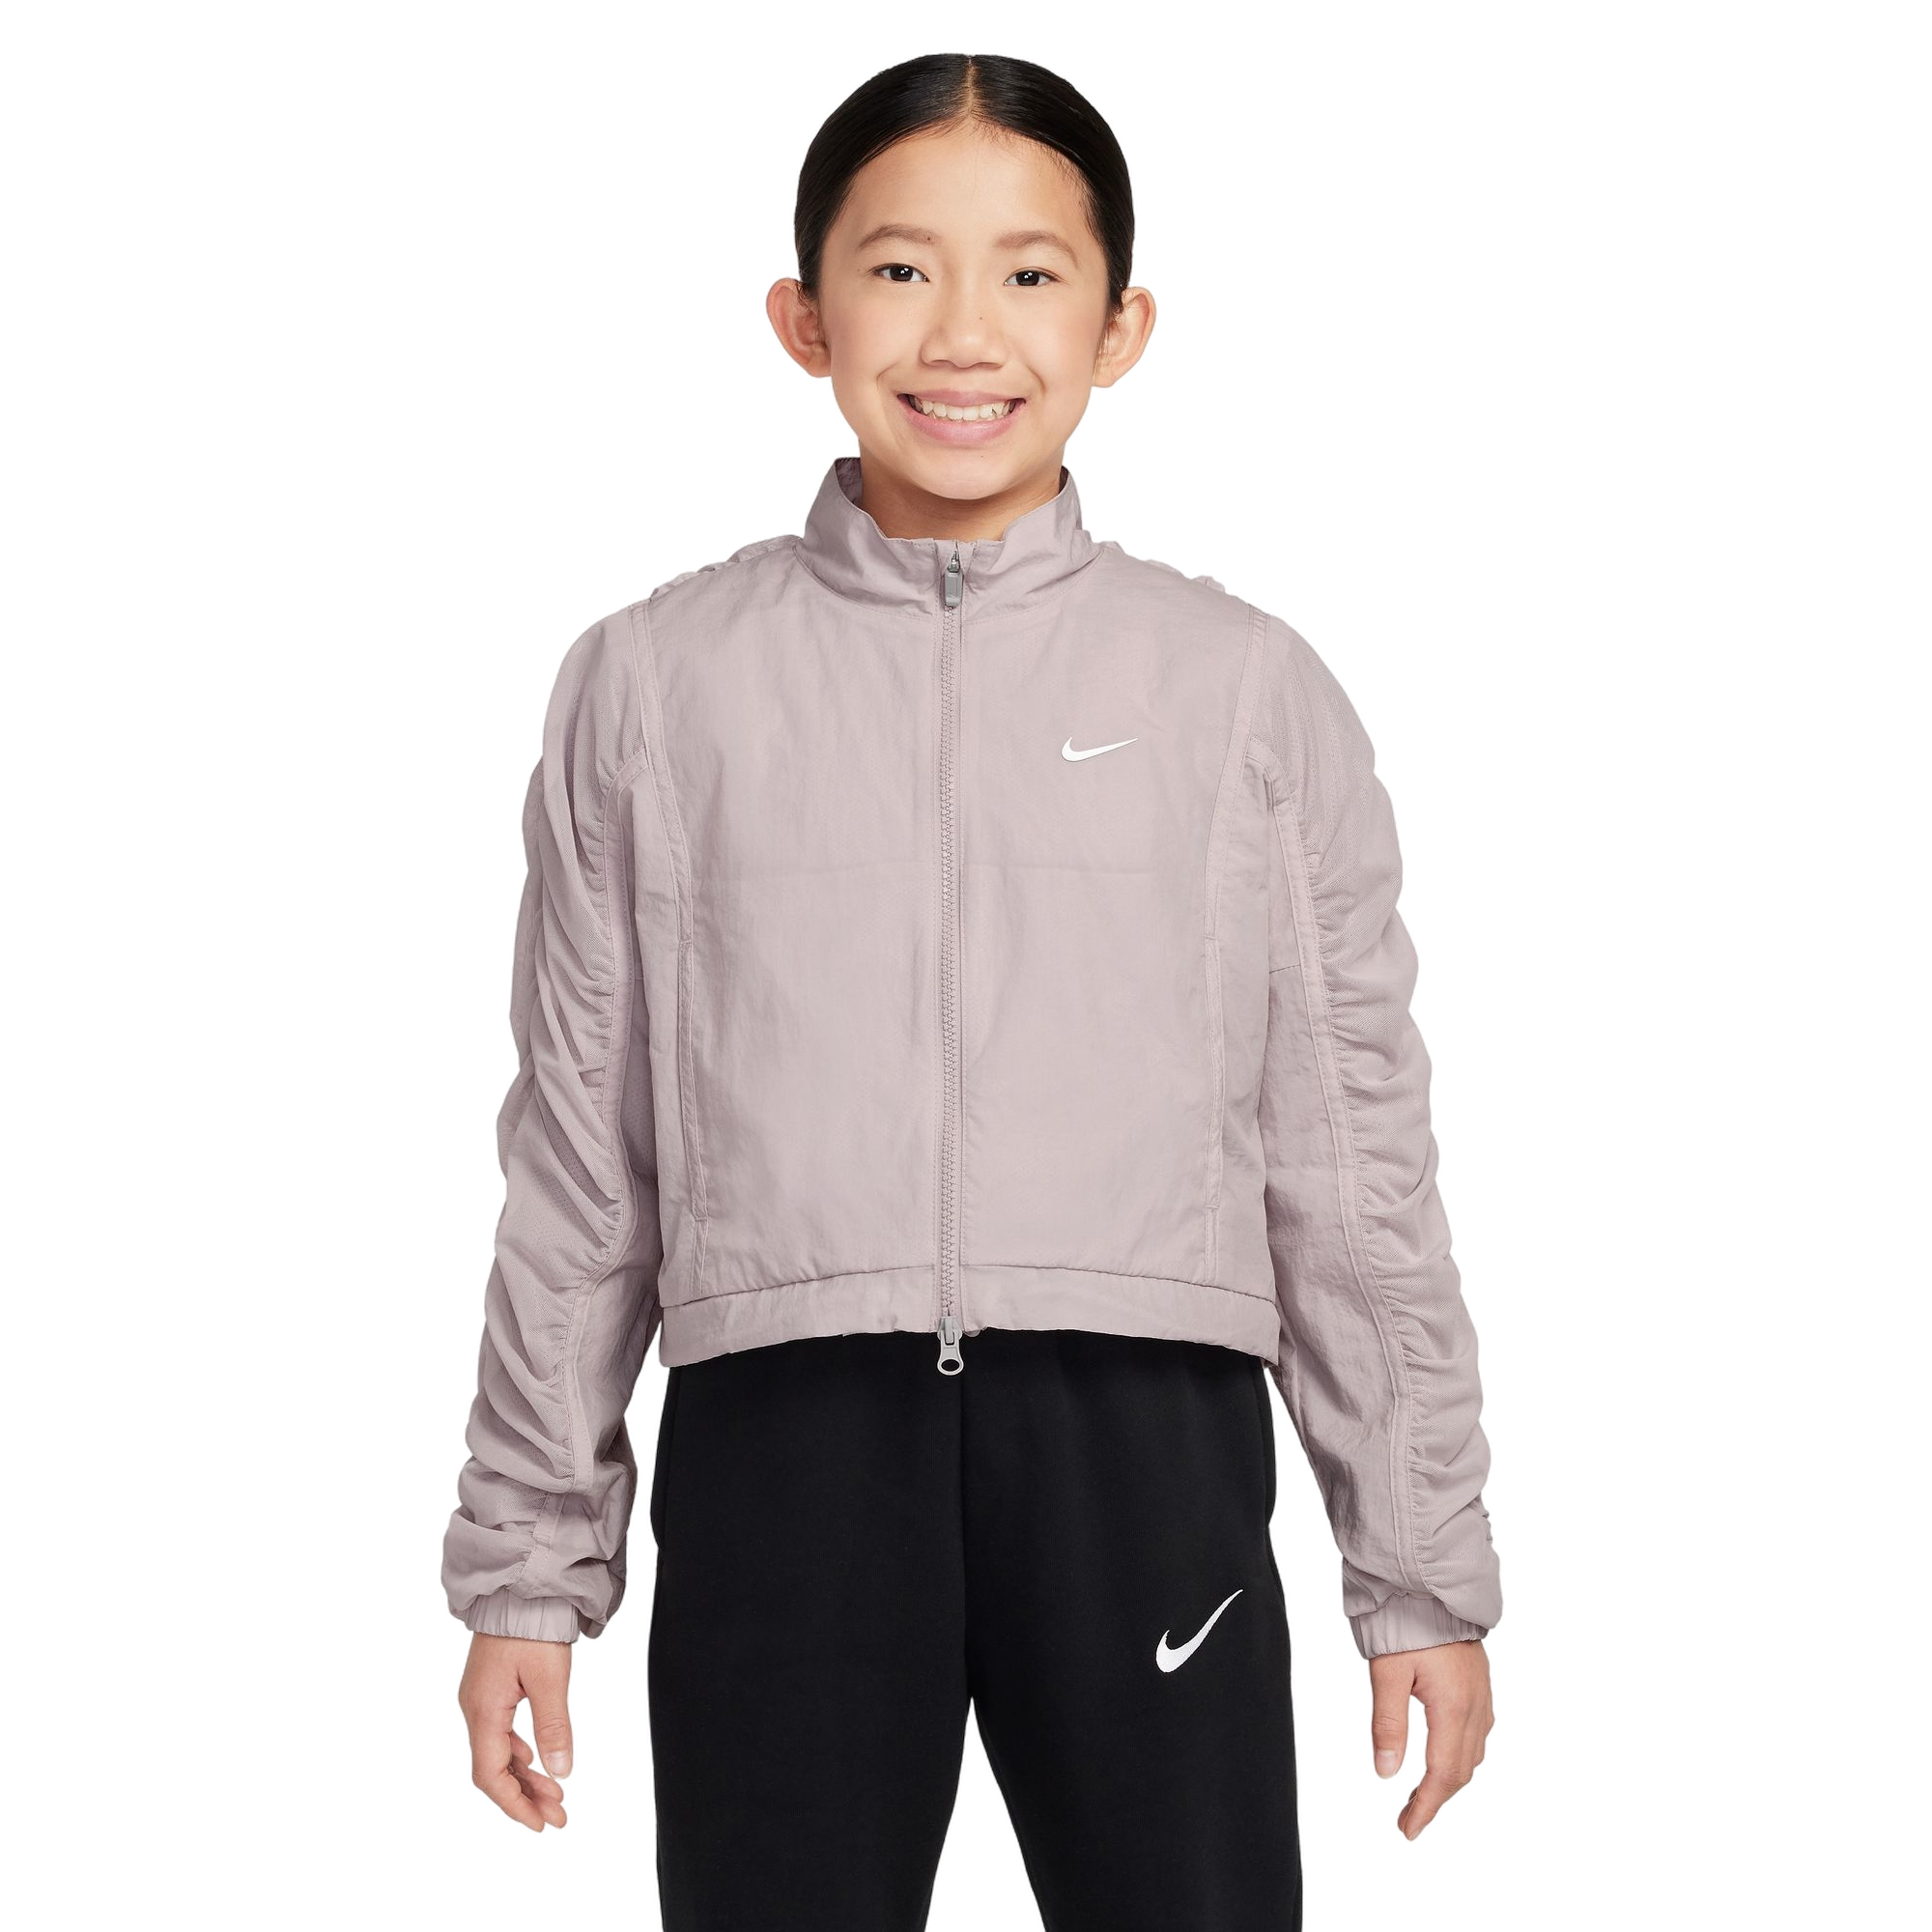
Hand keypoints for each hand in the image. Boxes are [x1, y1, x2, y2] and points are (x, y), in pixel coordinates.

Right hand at [455, 1632, 576, 1834]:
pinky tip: (540, 1761)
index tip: (541, 1824)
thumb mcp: (549, 1678)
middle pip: (495, 1770)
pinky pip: (503, 1733)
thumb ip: (553, 1728)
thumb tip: (560, 1773)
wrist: (520, 1588)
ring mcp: (480, 1699)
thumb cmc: (530, 1625)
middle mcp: (475, 1709)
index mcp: (482, 1711)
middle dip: (526, 1796)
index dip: (516, 1806)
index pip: (492, 1777)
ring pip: (501, 1752)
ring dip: (527, 1776)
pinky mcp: (491, 1689)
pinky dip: (523, 1753)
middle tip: (557, 1815)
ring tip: (556, 1794)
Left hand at [1367, 1638, 1495, 1843]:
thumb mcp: (1386, 1671)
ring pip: (1474, 1755)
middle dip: (1437, 1800)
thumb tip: (1386, 1773)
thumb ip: (1387, 1724)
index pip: (1442, 1775)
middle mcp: (1474, 1706)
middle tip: (1409, 1818)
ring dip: (1451, 1780)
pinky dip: (1463, 1756)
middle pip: (1462, 1771)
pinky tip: (1448, 1756)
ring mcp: (1481, 1695)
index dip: (1424, 1807)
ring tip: (1425, 1795)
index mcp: (1452, 1707)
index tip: (1406, 1830)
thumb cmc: (1407, 1620)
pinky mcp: (1480, 1683)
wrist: (1431, 1582)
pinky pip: (1479, 1733)